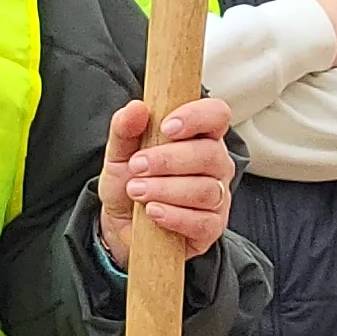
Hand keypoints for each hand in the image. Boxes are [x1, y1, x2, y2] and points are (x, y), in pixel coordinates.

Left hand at [99, 96, 234, 270]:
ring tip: (137, 191)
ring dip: (166, 189)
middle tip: (137, 166)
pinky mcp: (212, 227)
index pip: (216, 114)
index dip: (196, 117)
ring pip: (206, 189)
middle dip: (168, 160)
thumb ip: (125, 128)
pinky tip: (153, 212)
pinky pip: (203, 222)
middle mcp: (215, 164)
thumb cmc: (129, 182)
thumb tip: (136, 108)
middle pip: (210, 154)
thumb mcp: (118, 153)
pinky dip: (175, 216)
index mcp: (198, 136)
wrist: (121, 224)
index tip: (166, 127)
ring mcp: (218, 196)